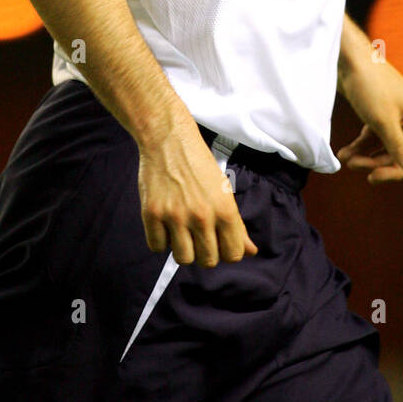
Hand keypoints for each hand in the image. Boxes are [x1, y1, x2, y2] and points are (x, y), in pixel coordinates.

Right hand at [138, 125, 258, 266]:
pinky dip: (161, 240)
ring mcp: (174, 216)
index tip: (220, 243)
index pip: (233, 255)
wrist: (168, 140)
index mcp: (224, 210)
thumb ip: (236, 225)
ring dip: (183, 249)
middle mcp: (201, 216)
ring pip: (183, 259)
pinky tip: (165, 224)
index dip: (227, 252)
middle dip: (205, 253)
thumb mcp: (224, 192)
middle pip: (208, 261)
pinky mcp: (151, 214)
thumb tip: (251, 252)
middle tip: (199, 236)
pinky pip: (157, 247)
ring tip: (182, 232)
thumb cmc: (199, 165)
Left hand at [337, 59, 402, 200]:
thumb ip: (399, 146)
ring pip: (390, 151)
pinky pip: (375, 141)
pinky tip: (344, 154)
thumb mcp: (382, 120)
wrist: (347, 59)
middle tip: (364, 173)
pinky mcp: (379, 116)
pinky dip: (361, 149)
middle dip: (387, 167)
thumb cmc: (369, 84)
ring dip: (370, 160)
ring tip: (348, 161)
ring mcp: (397, 119)